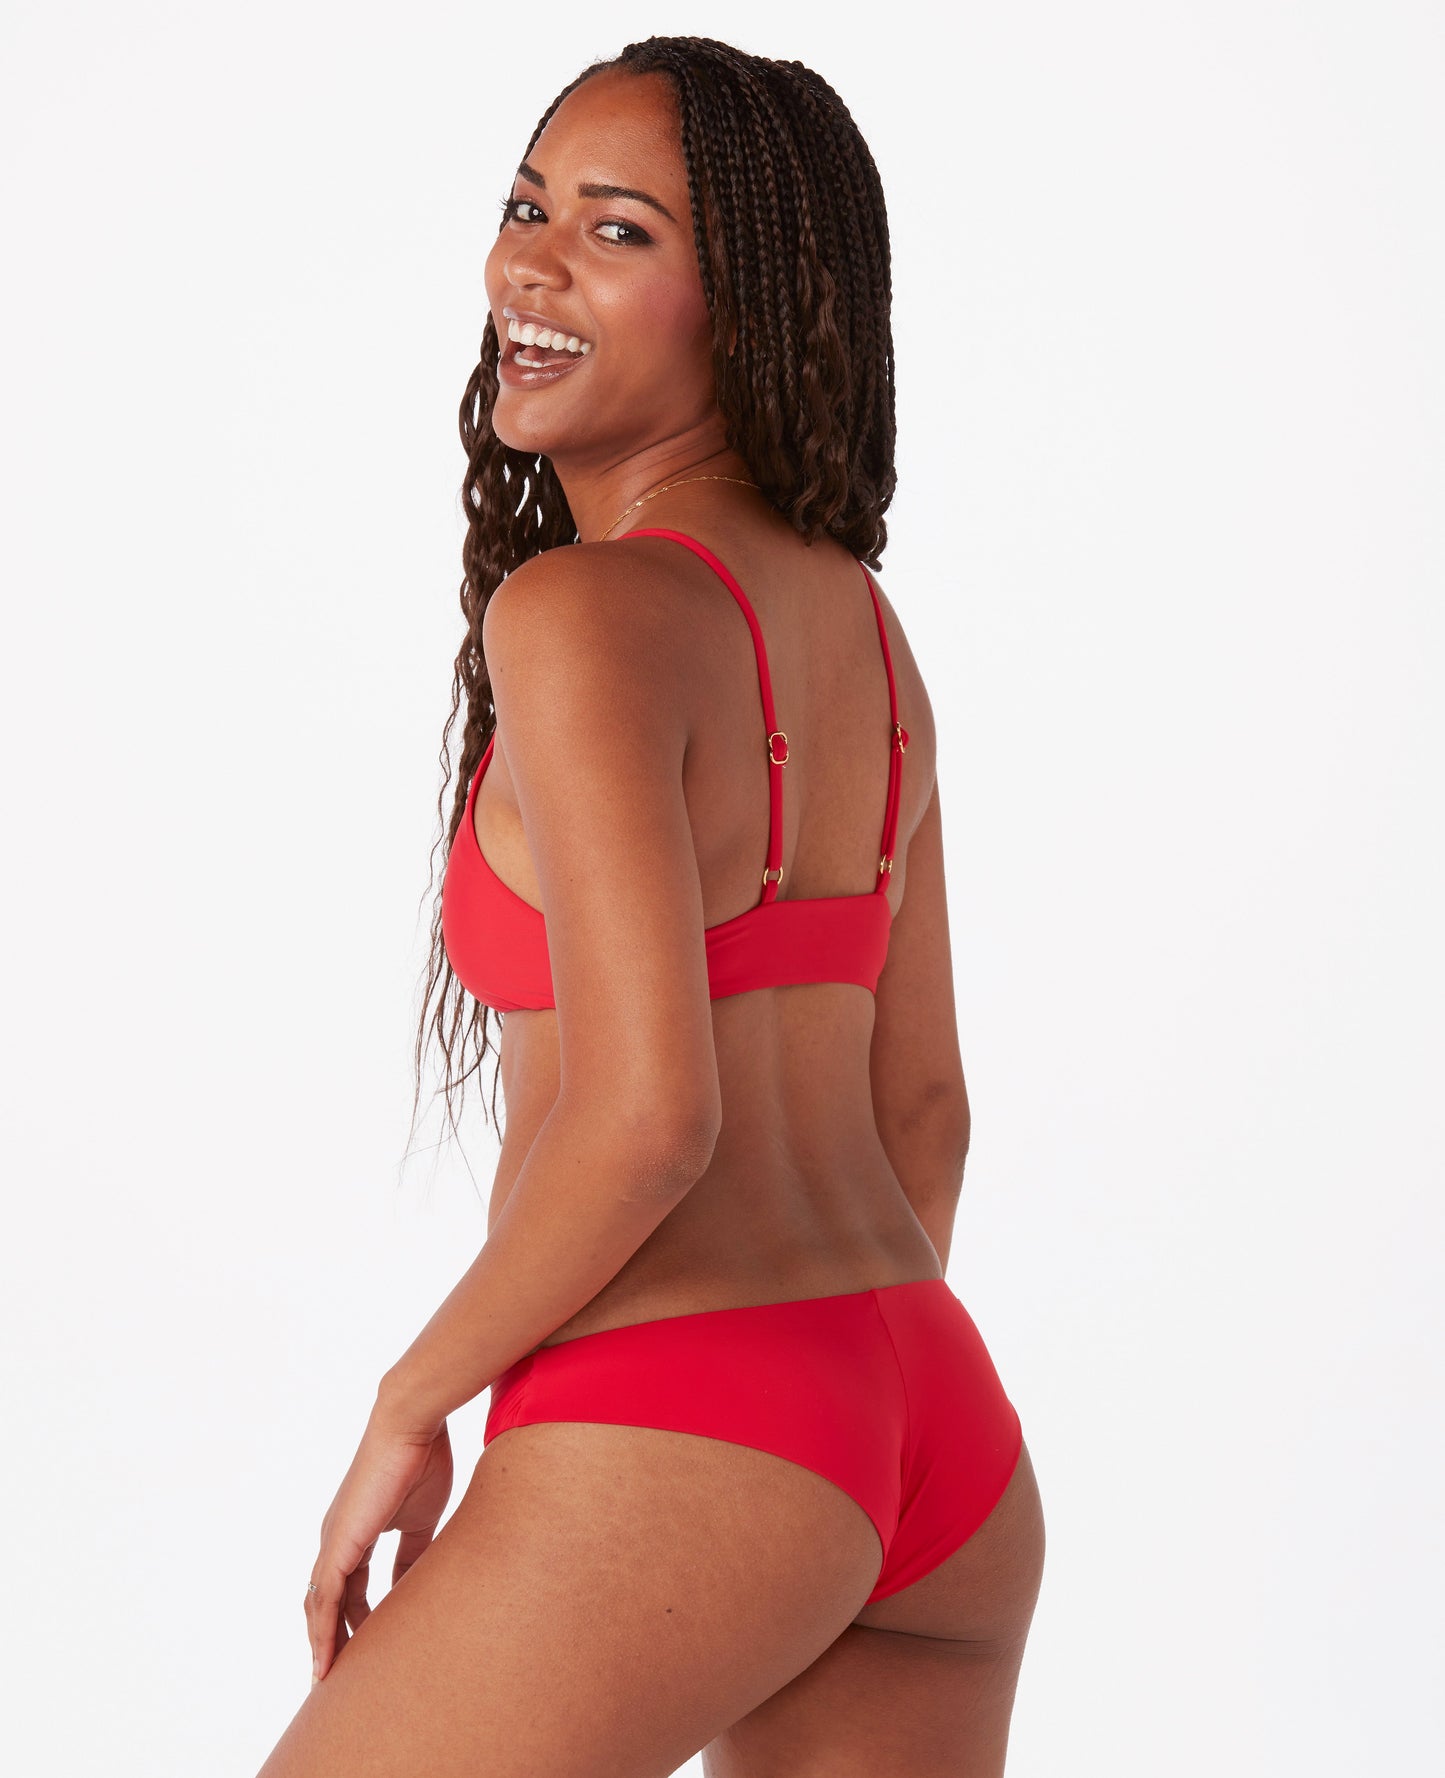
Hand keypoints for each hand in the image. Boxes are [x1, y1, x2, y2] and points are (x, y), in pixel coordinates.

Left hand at [304, 1400, 453, 1685]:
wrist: (410, 1426)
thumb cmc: (421, 1459)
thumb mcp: (420, 1516)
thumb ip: (412, 1549)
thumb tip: (413, 1580)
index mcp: (356, 1531)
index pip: (349, 1587)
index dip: (353, 1619)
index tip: (364, 1648)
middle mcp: (336, 1539)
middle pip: (326, 1603)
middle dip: (331, 1639)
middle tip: (338, 1678)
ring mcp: (333, 1542)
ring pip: (319, 1608)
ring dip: (323, 1646)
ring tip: (329, 1682)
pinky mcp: (338, 1545)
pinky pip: (325, 1601)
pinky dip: (323, 1634)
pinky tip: (327, 1660)